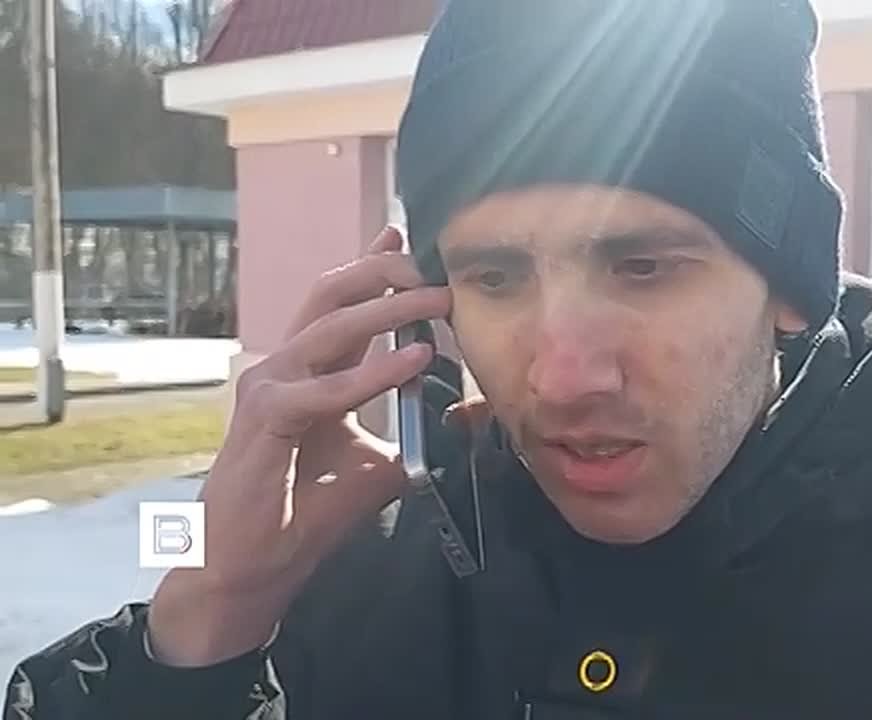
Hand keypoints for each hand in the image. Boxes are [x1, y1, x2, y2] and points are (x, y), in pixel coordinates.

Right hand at [148, 226, 449, 665]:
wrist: (255, 565)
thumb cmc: (308, 511)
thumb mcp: (381, 463)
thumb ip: (415, 430)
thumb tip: (465, 413)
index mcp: (309, 369)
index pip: (340, 301)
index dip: (371, 263)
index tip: (405, 233)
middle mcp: (286, 366)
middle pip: (330, 293)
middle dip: (382, 270)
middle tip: (431, 264)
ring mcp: (270, 387)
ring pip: (329, 328)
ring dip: (387, 310)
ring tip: (436, 299)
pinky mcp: (265, 420)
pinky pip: (323, 389)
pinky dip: (370, 374)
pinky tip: (413, 362)